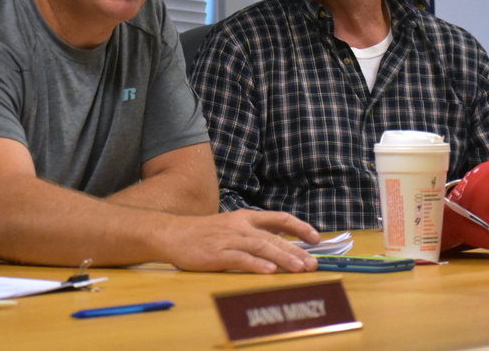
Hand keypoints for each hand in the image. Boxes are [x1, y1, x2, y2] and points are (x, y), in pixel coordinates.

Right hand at [161, 209, 319, 273]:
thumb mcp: (232, 226)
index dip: (299, 227)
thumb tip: (281, 244)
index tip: (316, 238)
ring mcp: (228, 239)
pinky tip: (270, 271)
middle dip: (296, 250)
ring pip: (261, 248)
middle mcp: (240, 226)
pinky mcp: (217, 254)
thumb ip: (254, 233)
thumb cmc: (203, 233)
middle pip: (273, 237)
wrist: (172, 233)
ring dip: (283, 258)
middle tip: (314, 263)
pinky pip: (240, 259)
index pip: (279, 219)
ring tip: (300, 268)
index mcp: (246, 217)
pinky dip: (256, 265)